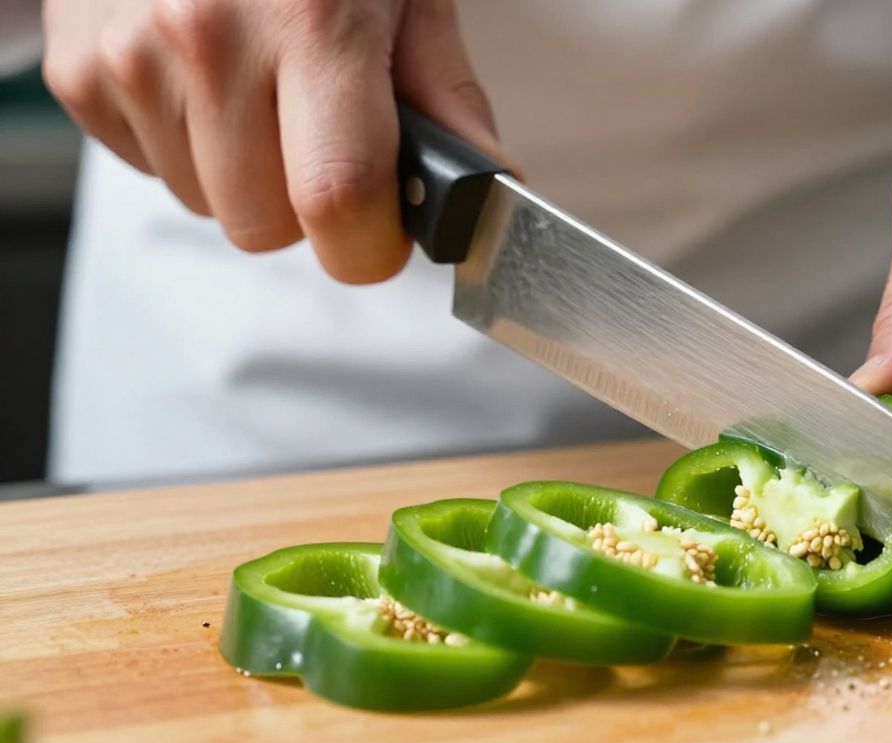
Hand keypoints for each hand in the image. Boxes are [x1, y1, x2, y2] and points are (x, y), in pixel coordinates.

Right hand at [42, 0, 505, 282]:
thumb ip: (445, 95)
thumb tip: (487, 190)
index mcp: (313, 22)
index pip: (338, 199)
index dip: (368, 245)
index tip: (379, 233)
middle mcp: (210, 38)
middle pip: (264, 226)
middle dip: (304, 206)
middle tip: (317, 131)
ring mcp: (132, 54)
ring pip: (206, 206)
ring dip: (242, 175)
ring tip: (256, 88)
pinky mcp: (79, 71)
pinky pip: (149, 171)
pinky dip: (184, 144)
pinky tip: (201, 77)